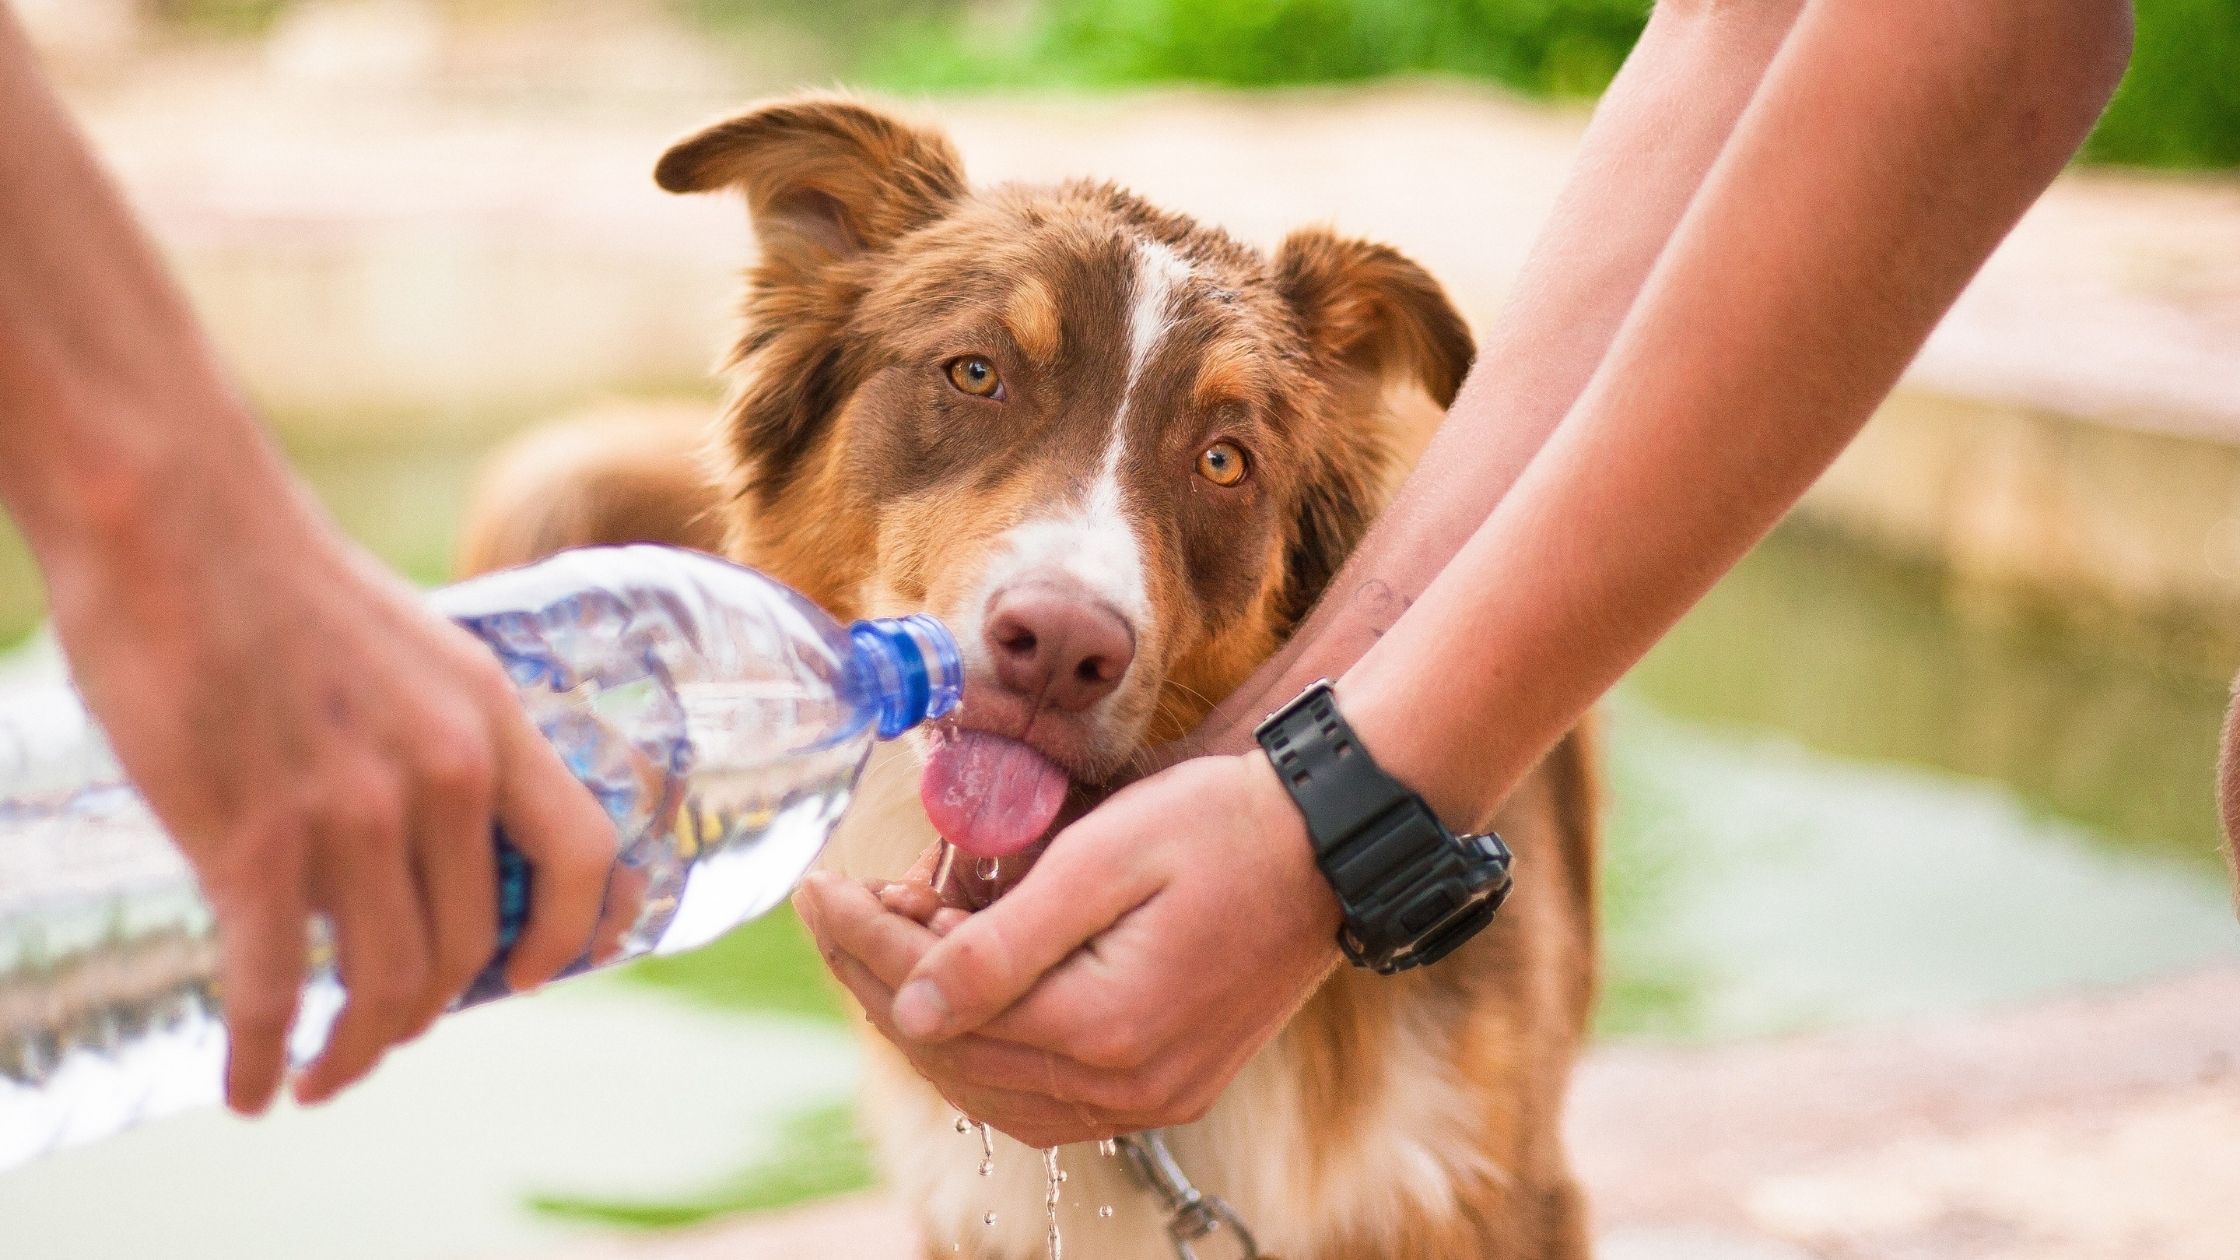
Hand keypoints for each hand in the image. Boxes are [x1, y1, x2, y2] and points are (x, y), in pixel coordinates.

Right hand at [44, 464, 624, 1113]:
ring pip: (384, 984)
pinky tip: (248, 1088)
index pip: (583, 855)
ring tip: (320, 1075)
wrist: (174, 521)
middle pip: (470, 946)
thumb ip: (439, 738)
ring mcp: (353, 812)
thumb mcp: (415, 651)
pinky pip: (275, 991)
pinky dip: (263, 1057)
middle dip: (429, 1012)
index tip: (532, 978)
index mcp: (491, 719)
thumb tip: (433, 831)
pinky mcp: (252, 841)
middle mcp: (443, 774)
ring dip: (355, 1052)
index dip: (573, 935)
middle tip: (383, 1034)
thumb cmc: (281, 581)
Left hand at [796, 751, 1338, 1147]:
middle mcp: (1127, 1087)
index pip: (940, 1003)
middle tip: (844, 903)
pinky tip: (961, 990)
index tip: (817, 887)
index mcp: (1106, 1028)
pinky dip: (987, 1047)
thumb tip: (907, 1006)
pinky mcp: (1167, 1085)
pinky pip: (1044, 1094)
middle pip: (957, 1054)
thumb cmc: (1223, 826)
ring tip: (896, 935)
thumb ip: (1003, 943)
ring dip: (928, 1017)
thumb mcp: (1105, 858)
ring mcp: (1152, 1097)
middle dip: (881, 977)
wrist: (1332, 843)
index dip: (865, 943)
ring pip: (992, 1088)